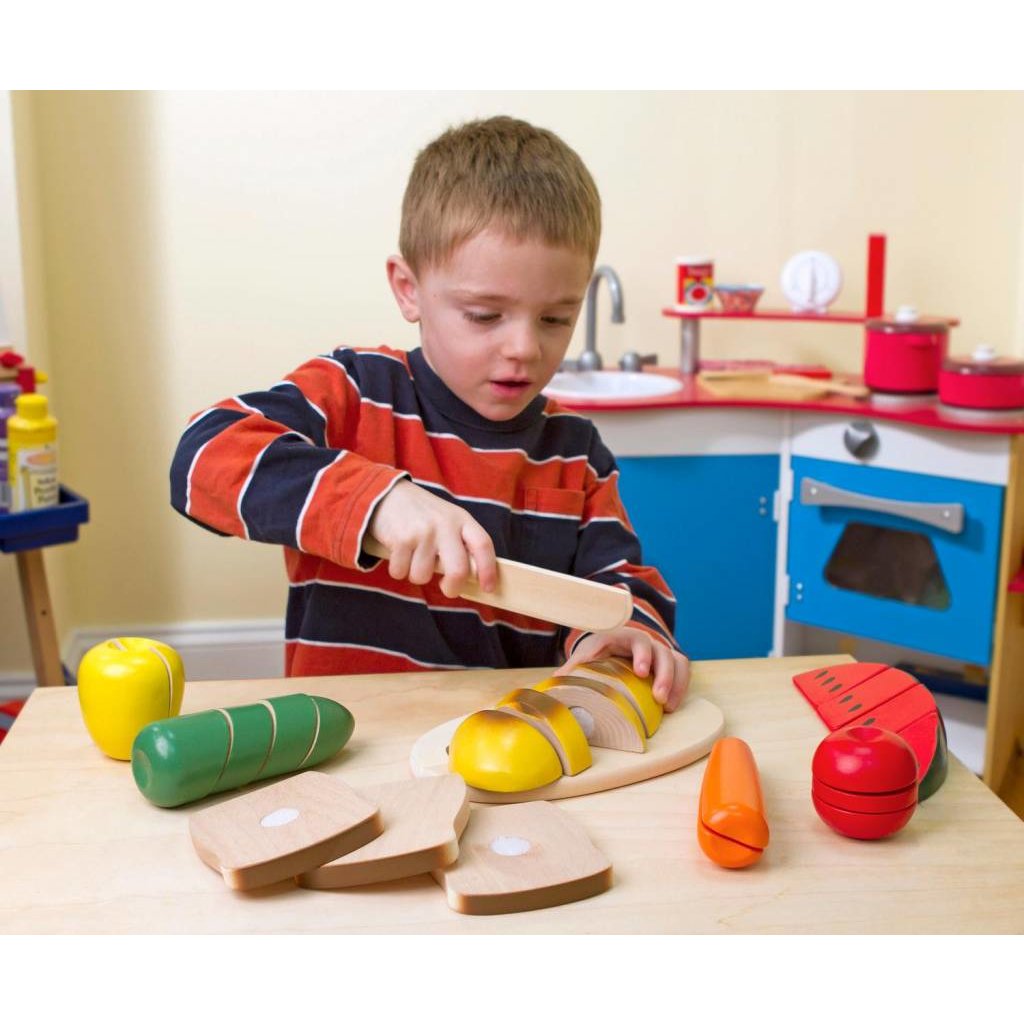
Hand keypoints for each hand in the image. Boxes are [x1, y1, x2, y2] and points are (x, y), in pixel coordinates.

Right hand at [368, 481, 496, 597]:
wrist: (387, 494)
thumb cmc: (422, 515)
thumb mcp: (448, 520)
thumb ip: (460, 543)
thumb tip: (471, 579)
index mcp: (462, 519)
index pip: (483, 545)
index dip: (488, 570)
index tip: (488, 587)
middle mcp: (444, 525)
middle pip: (458, 570)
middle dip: (453, 588)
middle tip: (447, 589)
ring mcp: (423, 532)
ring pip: (422, 576)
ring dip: (415, 574)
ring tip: (413, 557)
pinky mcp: (401, 539)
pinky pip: (400, 572)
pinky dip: (397, 569)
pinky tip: (398, 553)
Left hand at [555, 628, 689, 711]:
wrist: (611, 644)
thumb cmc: (597, 652)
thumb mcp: (585, 656)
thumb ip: (573, 667)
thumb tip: (555, 680)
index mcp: (622, 636)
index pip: (635, 640)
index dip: (641, 654)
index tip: (641, 672)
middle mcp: (644, 641)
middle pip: (659, 651)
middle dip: (662, 674)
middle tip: (657, 696)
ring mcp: (658, 651)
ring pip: (675, 660)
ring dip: (674, 682)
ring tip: (666, 705)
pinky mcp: (669, 662)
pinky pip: (682, 670)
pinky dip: (680, 687)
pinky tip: (671, 706)